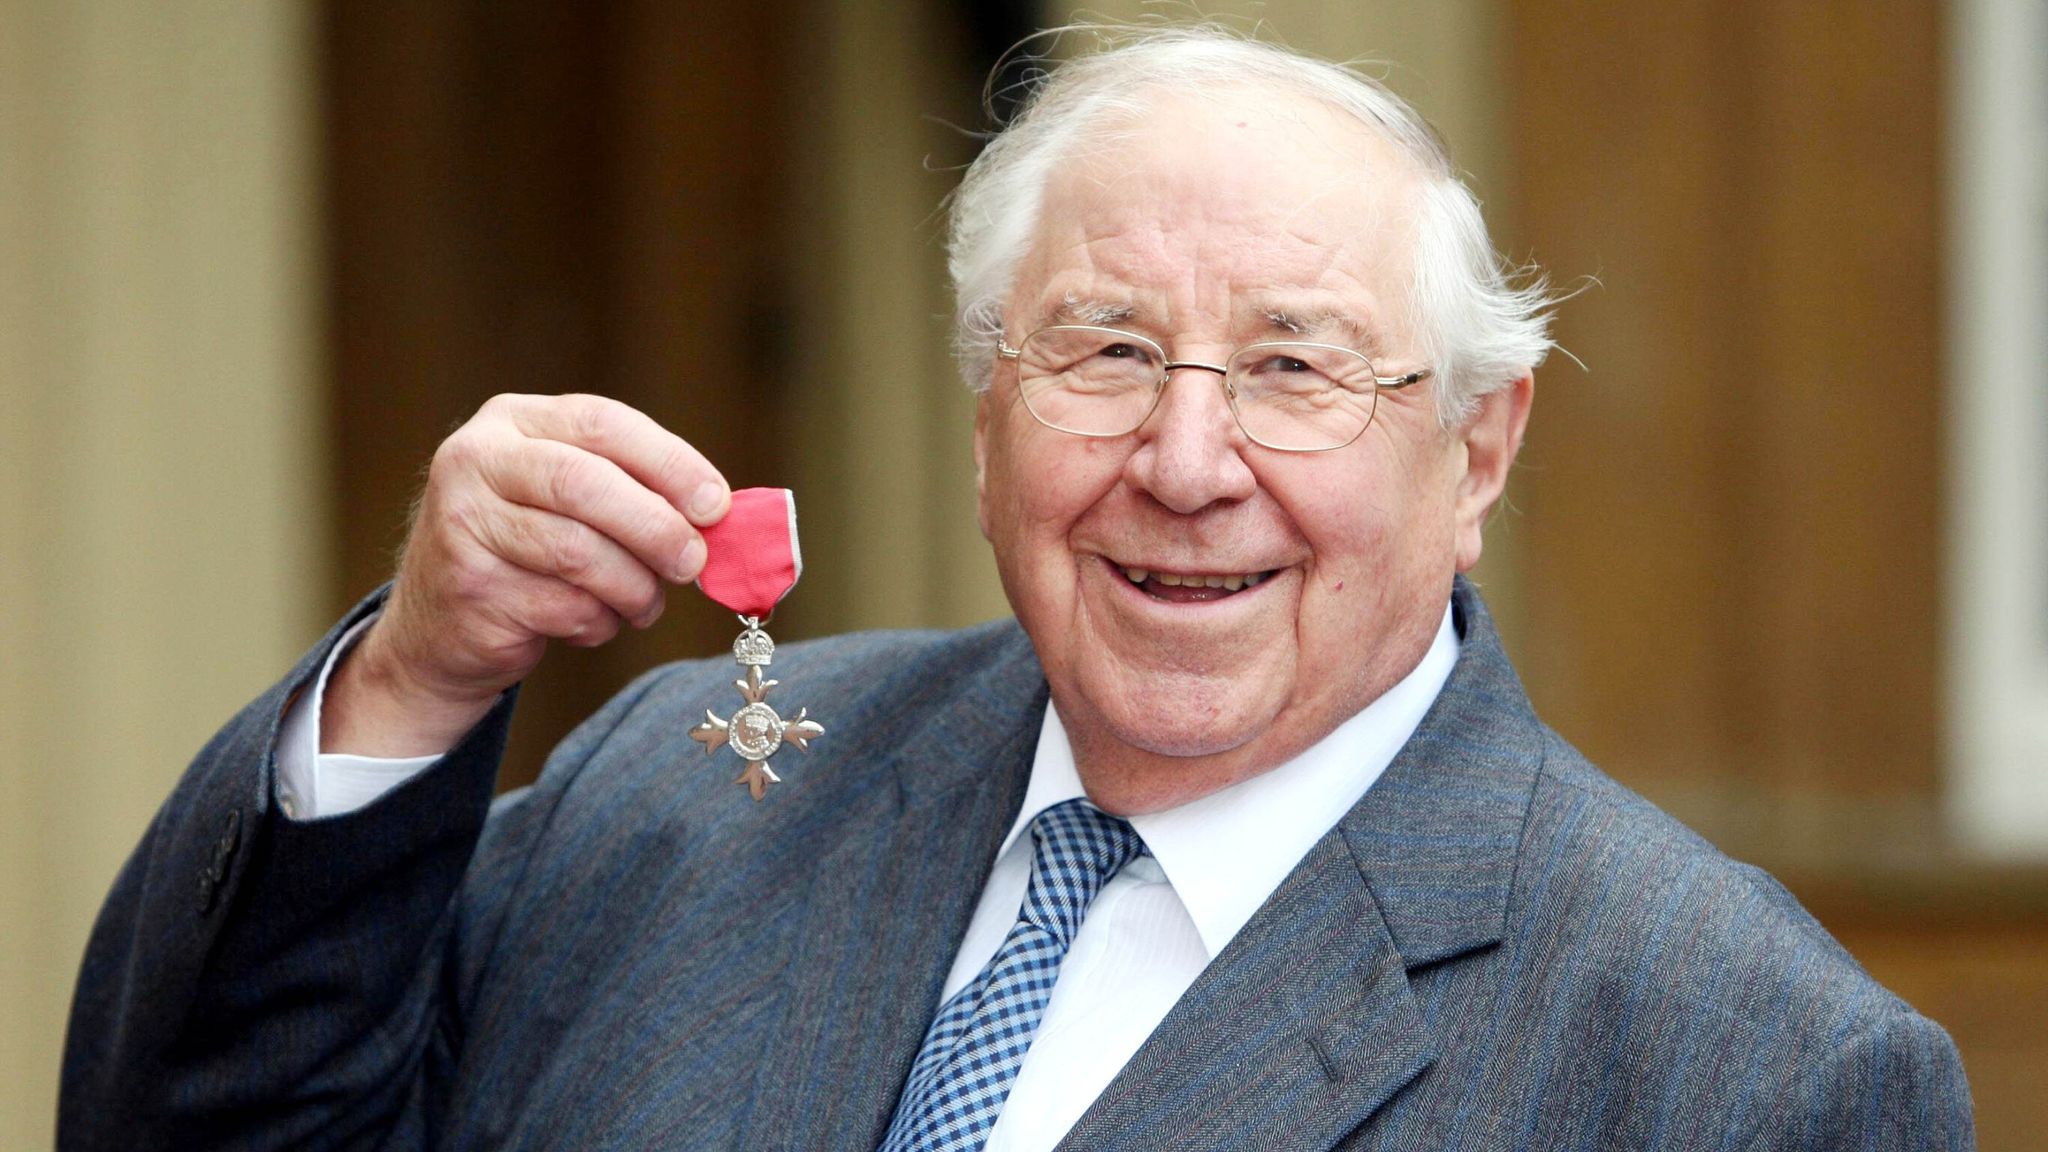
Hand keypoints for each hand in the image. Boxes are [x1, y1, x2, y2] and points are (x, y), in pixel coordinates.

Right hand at [323, 393, 728, 756]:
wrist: (439, 625)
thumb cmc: (530, 552)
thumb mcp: (571, 500)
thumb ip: (634, 490)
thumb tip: (720, 513)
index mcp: (512, 422)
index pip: (602, 424)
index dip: (668, 462)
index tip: (716, 504)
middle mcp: (476, 462)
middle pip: (585, 484)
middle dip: (656, 527)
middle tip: (693, 562)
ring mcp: (462, 524)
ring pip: (578, 553)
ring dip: (633, 587)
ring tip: (645, 603)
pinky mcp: (468, 587)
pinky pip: (563, 606)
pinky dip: (598, 622)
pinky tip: (593, 622)